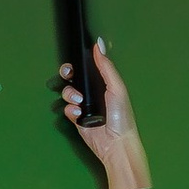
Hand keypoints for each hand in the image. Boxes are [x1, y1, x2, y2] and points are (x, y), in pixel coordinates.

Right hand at [60, 37, 151, 188]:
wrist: (116, 143)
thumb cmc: (122, 116)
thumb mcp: (116, 88)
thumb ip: (106, 67)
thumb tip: (98, 45)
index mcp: (104, 83)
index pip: (87, 68)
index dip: (79, 64)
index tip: (75, 62)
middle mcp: (93, 93)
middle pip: (73, 78)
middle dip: (68, 75)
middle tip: (69, 75)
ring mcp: (84, 105)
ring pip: (68, 92)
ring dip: (70, 94)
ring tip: (79, 102)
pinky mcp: (77, 119)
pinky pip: (67, 109)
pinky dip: (70, 110)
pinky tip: (78, 115)